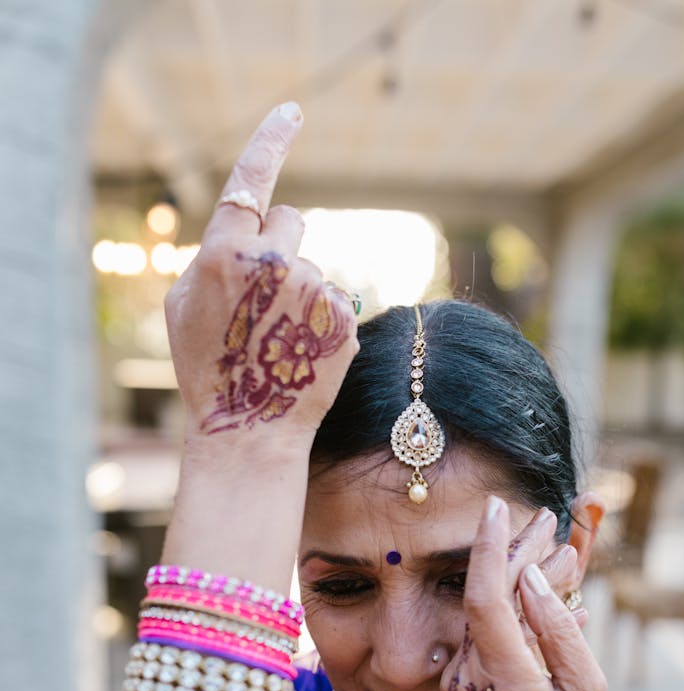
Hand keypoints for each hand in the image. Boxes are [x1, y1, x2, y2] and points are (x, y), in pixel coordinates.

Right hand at [164, 103, 358, 450]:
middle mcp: (273, 262)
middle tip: (263, 299)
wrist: (249, 428)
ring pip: (313, 265)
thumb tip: (243, 230)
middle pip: (291, 221)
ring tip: (278, 338)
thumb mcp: (184, 305)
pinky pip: (334, 299)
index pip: (253, 182)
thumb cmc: (207, 366)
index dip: (272, 141)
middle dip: (280, 247)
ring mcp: (313, 290)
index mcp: (224, 253)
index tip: (293, 112)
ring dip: (300, 291)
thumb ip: (211, 256)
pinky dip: (322, 320)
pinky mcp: (343, 318)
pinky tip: (302, 351)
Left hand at [443, 497, 605, 690]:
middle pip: (485, 593)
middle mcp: (469, 670)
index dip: (489, 547)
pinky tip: (537, 591)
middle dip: (514, 549)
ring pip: (483, 610)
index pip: (485, 596)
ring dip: (514, 576)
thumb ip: (561, 633)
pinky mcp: (455, 679)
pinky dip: (508, 607)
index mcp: (502, 674)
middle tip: (545, 519)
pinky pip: (482, 631)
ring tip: (550, 547)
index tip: (497, 507)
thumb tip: (533, 579)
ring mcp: (456, 676)